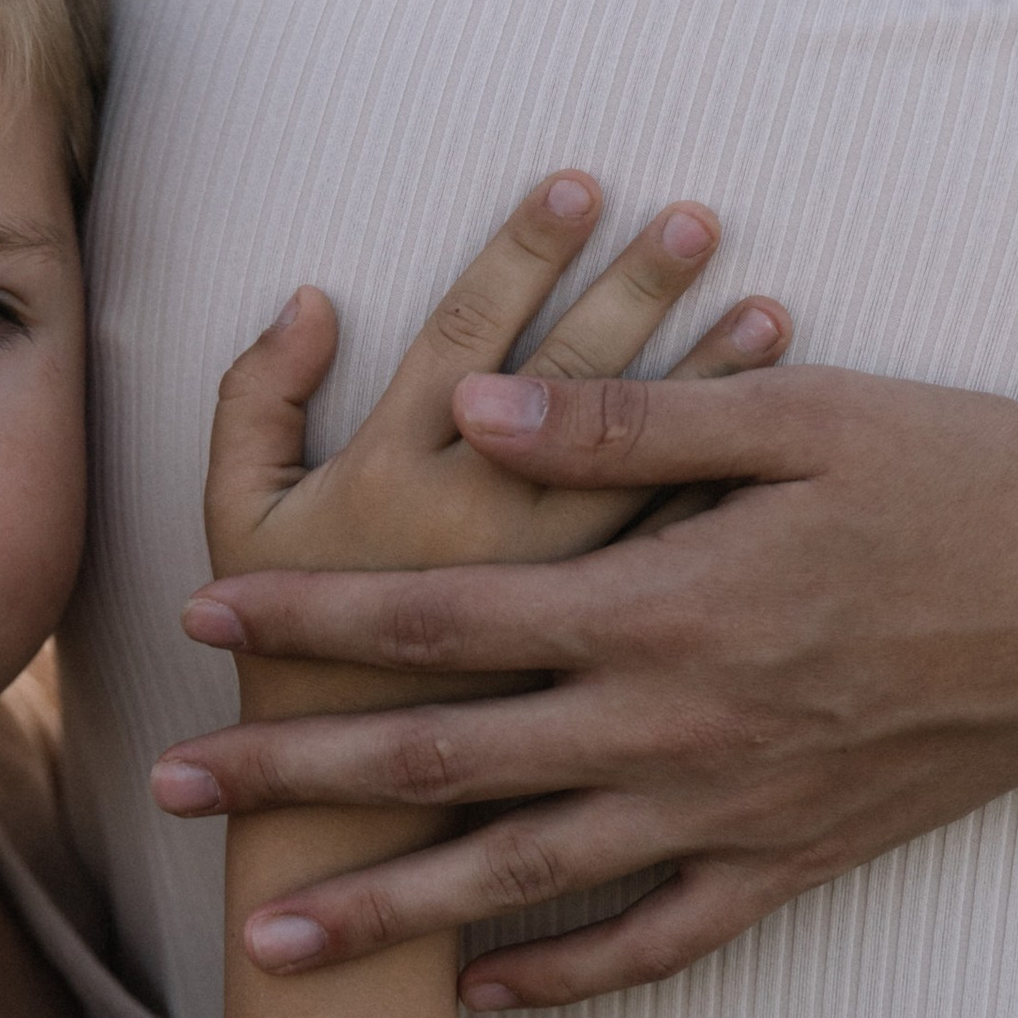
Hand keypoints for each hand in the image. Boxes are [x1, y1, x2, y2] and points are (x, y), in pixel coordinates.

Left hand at [157, 361, 1017, 999]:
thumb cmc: (978, 481)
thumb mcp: (804, 414)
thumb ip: (629, 415)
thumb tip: (472, 398)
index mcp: (663, 601)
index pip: (441, 608)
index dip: (311, 612)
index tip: (200, 616)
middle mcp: (677, 725)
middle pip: (443, 763)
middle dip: (296, 779)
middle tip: (171, 797)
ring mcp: (734, 811)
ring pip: (524, 883)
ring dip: (388, 916)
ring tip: (276, 949)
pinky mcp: (794, 862)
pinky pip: (660, 943)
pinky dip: (565, 976)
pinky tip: (486, 992)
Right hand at [198, 172, 786, 713]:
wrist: (343, 838)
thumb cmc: (282, 674)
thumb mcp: (238, 525)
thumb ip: (254, 406)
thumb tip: (308, 298)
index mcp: (396, 489)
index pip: (474, 338)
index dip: (527, 252)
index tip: (582, 180)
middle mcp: (487, 541)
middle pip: (579, 392)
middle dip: (635, 295)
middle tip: (696, 216)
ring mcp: (557, 610)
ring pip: (651, 478)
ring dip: (708, 386)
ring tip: (766, 308)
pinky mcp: (600, 669)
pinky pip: (684, 566)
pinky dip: (731, 494)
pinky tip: (779, 436)